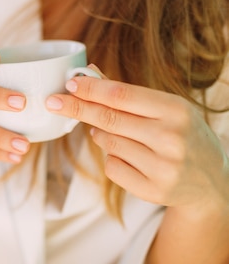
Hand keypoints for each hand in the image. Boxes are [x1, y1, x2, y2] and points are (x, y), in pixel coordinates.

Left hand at [45, 67, 228, 209]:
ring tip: (115, 133)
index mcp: (176, 110)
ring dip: (100, 135)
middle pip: (108, 119)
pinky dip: (112, 160)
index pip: (121, 96)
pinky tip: (130, 158)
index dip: (91, 89)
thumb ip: (125, 93)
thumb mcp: (164, 107)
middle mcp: (171, 138)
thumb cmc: (182, 134)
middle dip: (76, 108)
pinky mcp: (153, 191)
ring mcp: (163, 168)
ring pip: (107, 144)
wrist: (211, 180)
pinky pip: (112, 168)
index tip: (69, 84)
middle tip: (53, 101)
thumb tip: (87, 72)